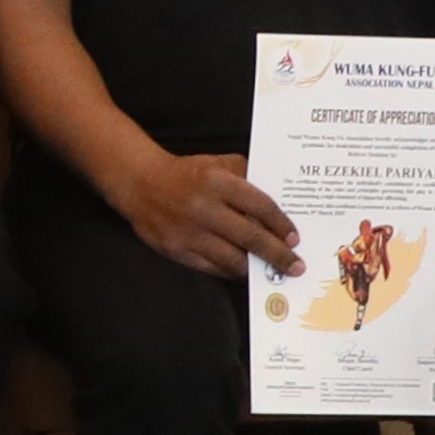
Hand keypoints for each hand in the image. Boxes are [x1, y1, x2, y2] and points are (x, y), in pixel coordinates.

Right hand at [113, 148, 297, 277]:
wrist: (139, 183)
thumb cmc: (186, 173)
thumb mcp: (218, 163)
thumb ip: (247, 175)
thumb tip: (278, 199)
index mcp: (217, 181)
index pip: (259, 205)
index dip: (281, 224)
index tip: (295, 238)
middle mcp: (204, 207)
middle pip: (250, 237)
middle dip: (277, 254)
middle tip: (296, 266)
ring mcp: (189, 232)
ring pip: (232, 258)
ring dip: (255, 267)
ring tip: (272, 272)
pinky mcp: (176, 249)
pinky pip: (211, 267)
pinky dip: (231, 271)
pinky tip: (243, 271)